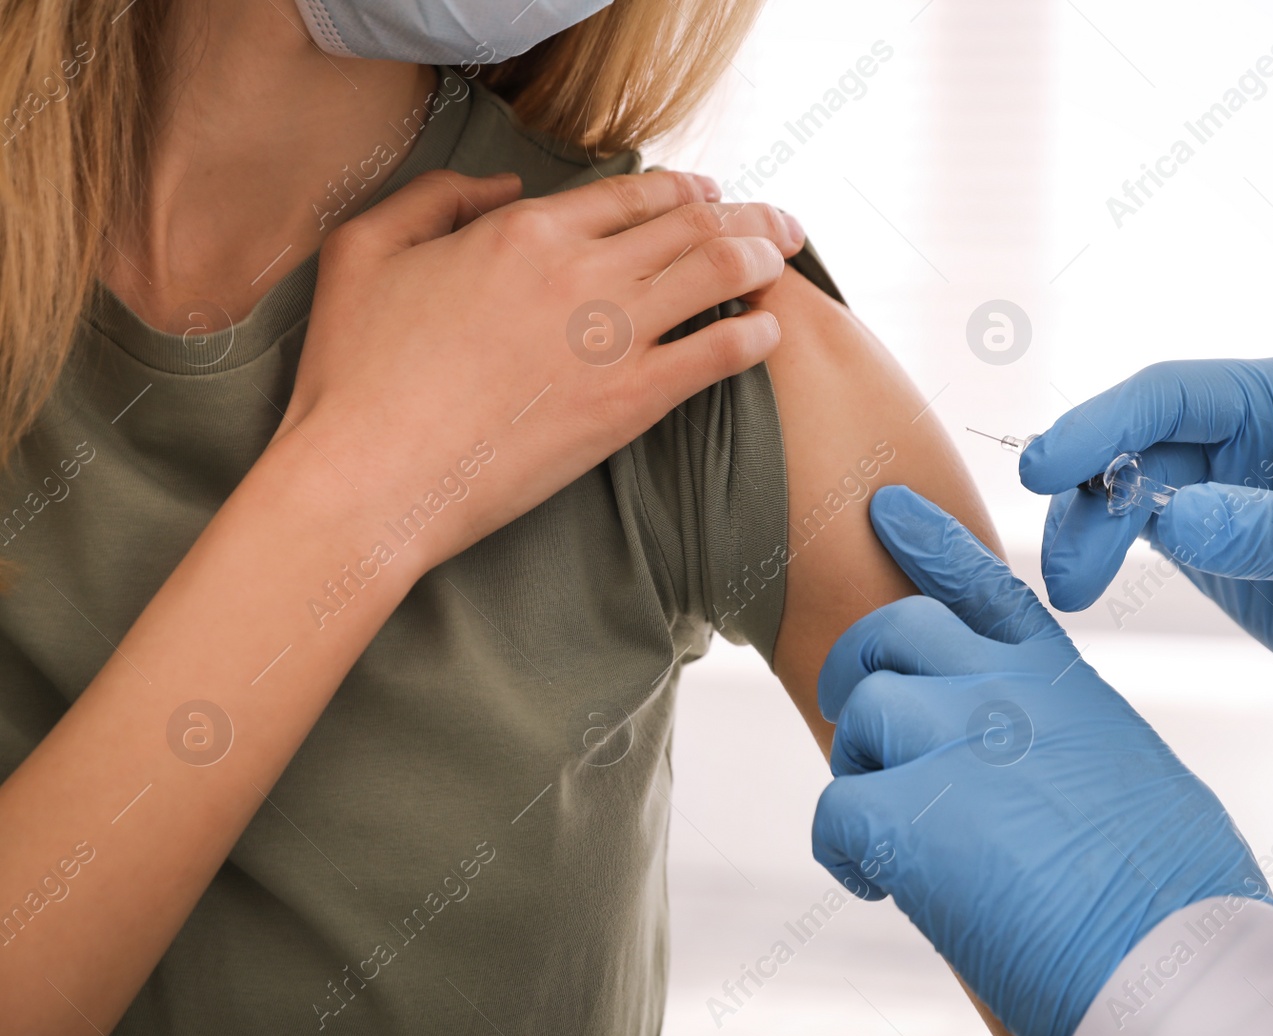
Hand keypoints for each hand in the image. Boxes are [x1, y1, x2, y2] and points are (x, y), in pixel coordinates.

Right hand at [282, 168, 804, 573]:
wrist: (369, 476)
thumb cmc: (354, 374)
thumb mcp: (364, 250)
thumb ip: (435, 199)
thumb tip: (503, 187)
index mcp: (524, 230)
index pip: (633, 193)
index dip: (685, 190)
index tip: (712, 196)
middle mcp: (579, 270)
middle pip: (691, 225)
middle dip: (746, 216)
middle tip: (778, 225)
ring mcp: (610, 336)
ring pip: (716, 273)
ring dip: (760, 260)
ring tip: (783, 262)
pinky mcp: (628, 403)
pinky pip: (716, 355)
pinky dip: (752, 338)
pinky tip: (767, 334)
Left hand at [812, 485, 1272, 1035]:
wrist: (1180, 959)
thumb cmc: (1173, 891)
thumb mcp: (1124, 775)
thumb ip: (1055, 742)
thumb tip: (1010, 772)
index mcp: (1063, 682)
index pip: (986, 587)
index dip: (930, 542)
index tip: (887, 510)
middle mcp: (1004, 691)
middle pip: (895, 632)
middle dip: (860, 667)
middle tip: (851, 719)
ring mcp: (954, 739)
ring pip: (863, 713)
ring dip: (863, 770)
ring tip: (897, 835)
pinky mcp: (907, 812)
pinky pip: (836, 808)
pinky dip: (845, 853)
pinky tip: (881, 885)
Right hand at [1019, 356, 1272, 712]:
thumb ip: (1267, 531)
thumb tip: (1170, 519)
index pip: (1167, 394)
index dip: (1098, 425)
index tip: (1043, 469)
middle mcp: (1239, 424)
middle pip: (1128, 441)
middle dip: (1087, 498)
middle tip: (1062, 567)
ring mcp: (1211, 473)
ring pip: (1114, 483)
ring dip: (1084, 532)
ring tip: (1071, 592)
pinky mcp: (1192, 523)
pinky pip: (1122, 521)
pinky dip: (1095, 549)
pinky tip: (1082, 586)